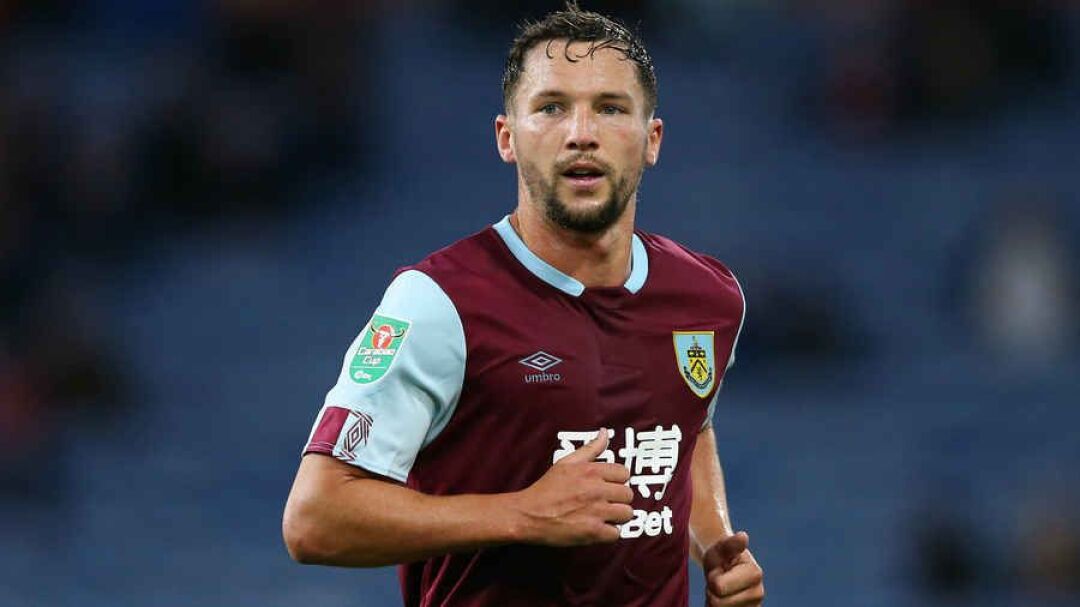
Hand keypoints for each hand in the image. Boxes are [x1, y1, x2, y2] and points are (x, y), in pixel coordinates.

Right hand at [511, 428, 633, 546]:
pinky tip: (598, 529)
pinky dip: (609, 533)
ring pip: (627, 514)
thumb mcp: (566, 462)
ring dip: (617, 517)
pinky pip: (616, 533)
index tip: (608, 486)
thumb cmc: (546, 488)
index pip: (624, 473)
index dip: (617, 480)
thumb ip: (590, 448)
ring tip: (604, 516)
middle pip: (628, 494)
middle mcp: (596, 490)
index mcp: (591, 471)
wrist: (528, 514)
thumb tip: (604, 433)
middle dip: (618, 499)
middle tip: (605, 502)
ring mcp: (596, 512)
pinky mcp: (592, 532)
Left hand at [702, 531, 764, 605]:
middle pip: (717, 603)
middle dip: (712, 591)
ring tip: (720, 590)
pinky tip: (723, 601)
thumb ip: (731, 544)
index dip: (712, 578)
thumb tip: (743, 537)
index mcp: (755, 574)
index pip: (718, 587)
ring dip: (713, 601)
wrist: (724, 569)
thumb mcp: (721, 547)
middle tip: (718, 581)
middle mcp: (758, 594)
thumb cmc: (721, 556)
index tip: (720, 571)